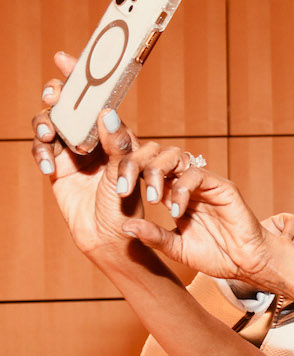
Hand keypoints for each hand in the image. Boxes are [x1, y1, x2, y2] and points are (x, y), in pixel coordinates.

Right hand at [31, 52, 140, 254]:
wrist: (111, 237)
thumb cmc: (128, 206)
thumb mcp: (126, 172)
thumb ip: (117, 143)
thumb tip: (107, 113)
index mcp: (114, 133)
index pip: (97, 98)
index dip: (80, 77)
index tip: (65, 58)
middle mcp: (92, 138)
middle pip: (68, 105)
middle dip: (57, 95)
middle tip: (53, 95)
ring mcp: (72, 151)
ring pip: (50, 123)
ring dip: (46, 124)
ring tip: (50, 136)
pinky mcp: (57, 167)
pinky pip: (42, 149)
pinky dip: (42, 154)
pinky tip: (48, 167)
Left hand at [113, 143, 272, 285]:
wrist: (247, 264)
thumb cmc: (216, 256)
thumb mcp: (176, 248)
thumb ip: (153, 236)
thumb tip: (124, 227)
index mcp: (173, 195)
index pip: (145, 169)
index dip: (128, 169)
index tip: (115, 188)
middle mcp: (187, 184)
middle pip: (155, 155)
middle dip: (134, 166)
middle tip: (124, 189)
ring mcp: (205, 183)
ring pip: (175, 157)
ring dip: (156, 173)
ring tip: (152, 198)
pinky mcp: (222, 186)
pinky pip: (196, 175)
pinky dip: (182, 190)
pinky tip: (177, 211)